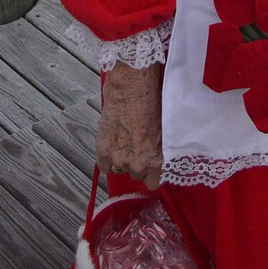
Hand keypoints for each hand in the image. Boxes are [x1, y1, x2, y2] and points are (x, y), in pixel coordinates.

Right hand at [97, 61, 162, 188]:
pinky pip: (104, 166)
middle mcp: (137, 165)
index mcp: (156, 160)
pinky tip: (113, 144)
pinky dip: (107, 157)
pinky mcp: (103, 151)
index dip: (152, 172)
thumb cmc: (153, 100)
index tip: (151, 163)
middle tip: (138, 145)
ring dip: (122, 158)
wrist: (132, 85)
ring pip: (120, 169)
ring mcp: (118, 159)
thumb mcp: (164, 126)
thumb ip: (160, 147)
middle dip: (137, 162)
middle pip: (136, 174)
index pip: (153, 183)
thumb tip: (159, 153)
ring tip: (125, 140)